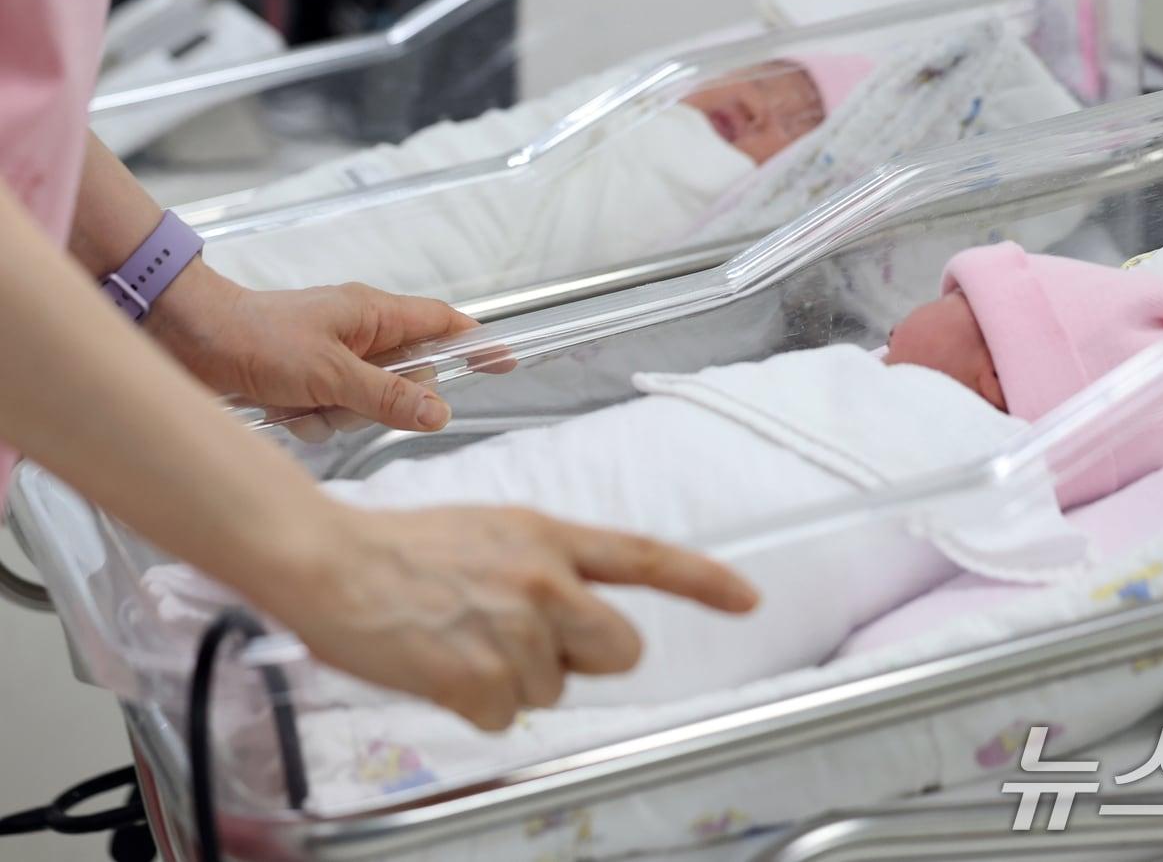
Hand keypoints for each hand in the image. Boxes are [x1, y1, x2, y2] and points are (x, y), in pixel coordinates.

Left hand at [149, 260, 505, 435]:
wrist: (186, 340)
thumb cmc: (256, 339)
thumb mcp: (330, 373)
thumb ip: (388, 396)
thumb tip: (440, 412)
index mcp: (373, 314)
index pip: (442, 325)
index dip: (474, 343)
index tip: (505, 362)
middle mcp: (358, 335)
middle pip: (406, 379)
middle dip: (381, 402)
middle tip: (345, 399)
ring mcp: (332, 360)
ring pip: (367, 404)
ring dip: (337, 415)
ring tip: (302, 402)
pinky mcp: (306, 382)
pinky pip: (332, 415)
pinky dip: (311, 420)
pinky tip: (283, 410)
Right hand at [262, 501, 759, 728]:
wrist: (331, 562)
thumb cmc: (400, 548)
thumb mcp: (490, 531)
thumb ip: (544, 564)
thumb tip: (577, 609)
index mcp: (548, 536)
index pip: (646, 557)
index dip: (703, 582)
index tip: (746, 598)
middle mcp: (545, 580)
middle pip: (621, 648)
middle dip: (587, 658)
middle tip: (532, 644)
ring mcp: (516, 630)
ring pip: (553, 688)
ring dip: (513, 678)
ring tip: (460, 640)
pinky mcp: (481, 678)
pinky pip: (503, 714)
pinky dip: (472, 703)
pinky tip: (441, 666)